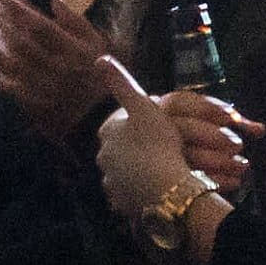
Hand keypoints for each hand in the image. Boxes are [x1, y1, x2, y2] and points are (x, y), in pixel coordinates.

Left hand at [0, 0, 114, 141]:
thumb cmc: (101, 80)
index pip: (41, 26)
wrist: (102, 121)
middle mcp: (55, 67)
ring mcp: (42, 86)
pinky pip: (7, 88)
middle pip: (21, 41)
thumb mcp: (99, 47)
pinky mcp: (32, 104)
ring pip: (11, 62)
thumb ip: (78, 23)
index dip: (20, 10)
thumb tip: (54, 1)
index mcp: (73, 51)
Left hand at [92, 56, 210, 224]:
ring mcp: (112, 184)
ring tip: (159, 172)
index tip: (154, 126)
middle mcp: (103, 159)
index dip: (136, 123)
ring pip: (123, 174)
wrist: (165, 186)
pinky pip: (131, 196)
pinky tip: (156, 190)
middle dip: (134, 150)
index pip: (117, 124)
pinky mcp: (123, 205)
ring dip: (136, 173)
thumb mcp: (143, 105)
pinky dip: (140, 193)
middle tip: (160, 149)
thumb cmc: (157, 142)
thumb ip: (121, 82)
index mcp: (107, 134)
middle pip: (118, 150)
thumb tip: (99, 59)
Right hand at [159, 84, 260, 196]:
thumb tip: (260, 130)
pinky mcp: (164, 181)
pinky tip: (234, 181)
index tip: (231, 118)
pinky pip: (188, 181)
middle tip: (238, 144)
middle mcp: (157, 131)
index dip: (207, 108)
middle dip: (213, 136)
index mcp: (165, 110)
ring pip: (184, 156)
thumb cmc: (196, 137)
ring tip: (242, 165)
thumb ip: (235, 122)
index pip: (180, 101)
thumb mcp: (212, 123)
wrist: (162, 170)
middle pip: (181, 128)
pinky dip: (215, 181)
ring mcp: (158, 156)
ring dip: (217, 161)